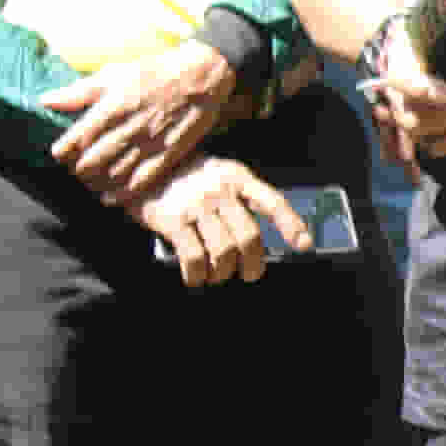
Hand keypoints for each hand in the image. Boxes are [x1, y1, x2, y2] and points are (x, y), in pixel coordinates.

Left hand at [41, 42, 239, 207]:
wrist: (201, 75)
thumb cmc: (154, 72)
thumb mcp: (114, 73)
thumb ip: (79, 92)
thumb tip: (45, 100)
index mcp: (111, 107)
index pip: (75, 141)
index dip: (63, 152)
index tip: (62, 153)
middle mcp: (128, 128)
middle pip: (90, 163)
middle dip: (78, 170)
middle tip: (78, 168)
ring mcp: (149, 143)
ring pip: (113, 176)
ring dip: (98, 183)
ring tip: (93, 181)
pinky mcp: (168, 154)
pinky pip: (141, 181)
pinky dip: (123, 194)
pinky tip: (112, 197)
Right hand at [138, 159, 307, 288]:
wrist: (142, 166)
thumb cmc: (186, 176)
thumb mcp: (218, 174)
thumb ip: (238, 198)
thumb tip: (254, 242)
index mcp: (237, 176)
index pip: (272, 201)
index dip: (290, 224)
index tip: (303, 245)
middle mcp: (220, 190)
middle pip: (249, 236)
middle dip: (253, 264)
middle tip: (250, 275)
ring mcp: (196, 205)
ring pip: (224, 251)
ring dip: (223, 272)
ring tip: (218, 277)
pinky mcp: (172, 221)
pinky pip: (194, 257)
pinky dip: (197, 275)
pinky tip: (196, 278)